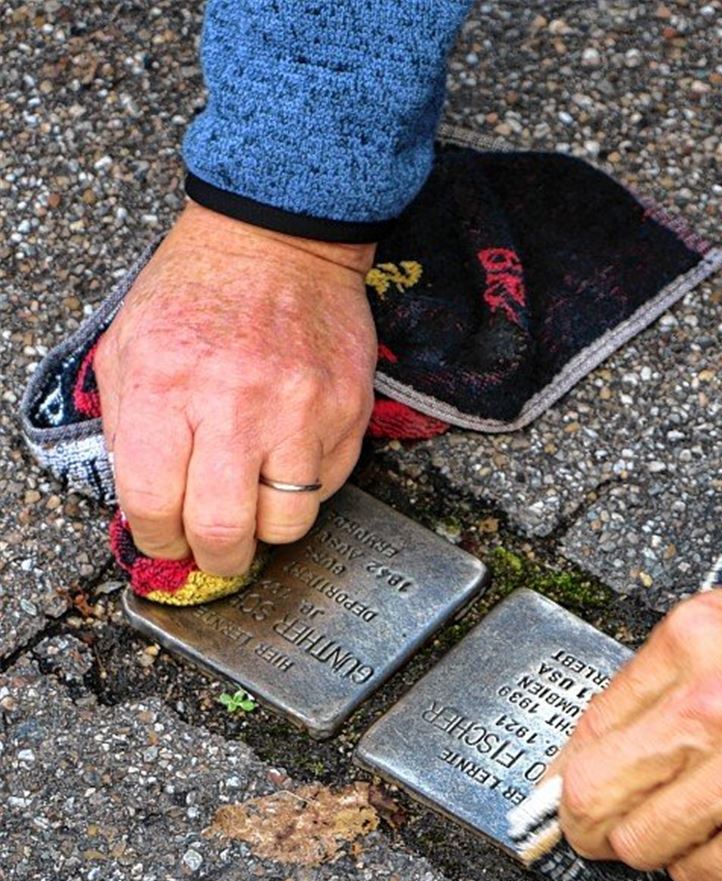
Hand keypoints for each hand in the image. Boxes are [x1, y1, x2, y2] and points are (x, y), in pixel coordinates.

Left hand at [94, 201, 377, 575]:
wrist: (278, 239)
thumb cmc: (197, 292)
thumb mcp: (130, 346)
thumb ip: (130, 428)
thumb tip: (150, 507)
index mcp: (167, 386)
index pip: (155, 503)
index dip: (158, 540)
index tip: (166, 543)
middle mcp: (235, 403)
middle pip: (224, 529)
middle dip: (215, 558)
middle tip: (214, 553)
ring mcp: (301, 410)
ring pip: (286, 522)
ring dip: (266, 530)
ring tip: (255, 508)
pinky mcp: (348, 411)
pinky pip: (328, 486)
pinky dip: (305, 488)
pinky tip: (287, 460)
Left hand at [557, 582, 721, 880]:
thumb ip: (680, 675)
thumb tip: (619, 736)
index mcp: (694, 641)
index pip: (589, 729)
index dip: (573, 772)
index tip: (574, 789)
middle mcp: (705, 709)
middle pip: (592, 796)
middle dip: (587, 823)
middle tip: (601, 830)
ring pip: (639, 846)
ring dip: (652, 848)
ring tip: (684, 832)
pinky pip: (698, 878)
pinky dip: (703, 872)